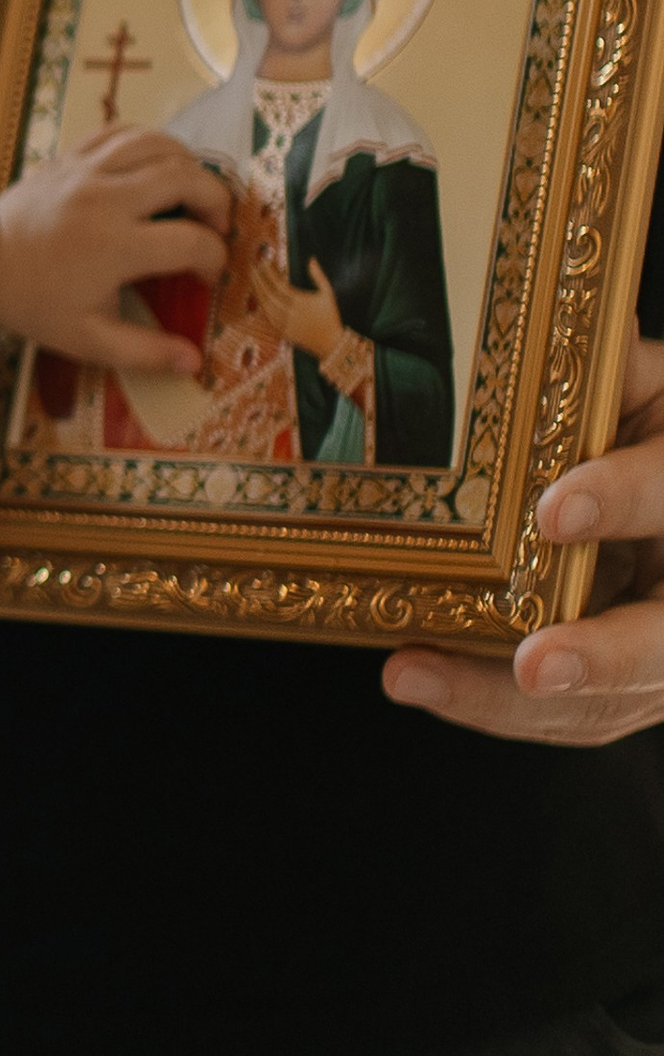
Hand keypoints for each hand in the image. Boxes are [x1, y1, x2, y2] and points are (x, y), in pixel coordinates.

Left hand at [0, 131, 230, 371]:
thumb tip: (194, 362)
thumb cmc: (35, 302)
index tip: (209, 274)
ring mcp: (88, 170)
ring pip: (160, 144)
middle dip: (217, 200)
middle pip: (185, 178)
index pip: (190, 242)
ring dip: (190, 165)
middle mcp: (107, 199)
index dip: (214, 258)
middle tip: (217, 225)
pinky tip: (160, 164)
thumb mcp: (87, 338)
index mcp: (115, 247)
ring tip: (194, 192)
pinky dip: (153, 141)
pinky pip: (125, 132)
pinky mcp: (73, 154)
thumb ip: (143, 351)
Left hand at [252, 253, 348, 366]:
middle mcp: (289, 313)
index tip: (264, 262)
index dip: (269, 273)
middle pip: (268, 294)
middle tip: (253, 267)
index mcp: (300, 302)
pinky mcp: (281, 332)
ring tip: (254, 278)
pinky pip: (267, 316)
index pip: (278, 285)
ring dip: (257, 291)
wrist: (329, 343)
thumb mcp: (327, 294)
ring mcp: (284, 324)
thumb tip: (311, 258)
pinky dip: (262, 304)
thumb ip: (318, 275)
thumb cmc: (329, 316)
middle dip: (258, 279)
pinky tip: (260, 294)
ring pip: (265, 305)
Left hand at [386, 335, 663, 742]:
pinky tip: (425, 680)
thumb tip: (553, 341)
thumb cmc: (656, 434)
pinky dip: (499, 705)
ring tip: (415, 674)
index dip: (625, 498)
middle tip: (533, 666)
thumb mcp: (650, 391)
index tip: (555, 510)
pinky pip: (578, 714)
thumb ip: (616, 373)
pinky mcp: (637, 689)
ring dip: (513, 699)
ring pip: (618, 700)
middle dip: (606, 658)